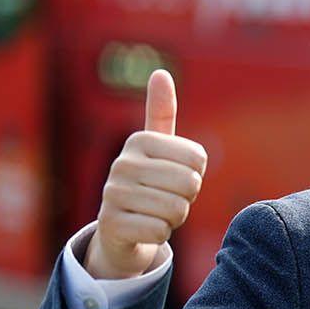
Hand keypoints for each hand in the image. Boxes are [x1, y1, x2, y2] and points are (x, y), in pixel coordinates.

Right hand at [83, 70, 208, 279]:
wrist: (120, 228)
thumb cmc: (149, 183)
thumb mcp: (158, 148)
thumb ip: (162, 113)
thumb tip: (160, 73)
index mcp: (139, 140)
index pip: (198, 160)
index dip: (196, 175)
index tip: (175, 177)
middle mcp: (122, 163)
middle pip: (189, 184)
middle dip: (187, 198)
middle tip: (168, 198)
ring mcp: (112, 194)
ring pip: (177, 210)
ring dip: (174, 217)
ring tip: (156, 212)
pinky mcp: (110, 225)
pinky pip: (161, 232)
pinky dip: (161, 235)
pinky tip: (145, 228)